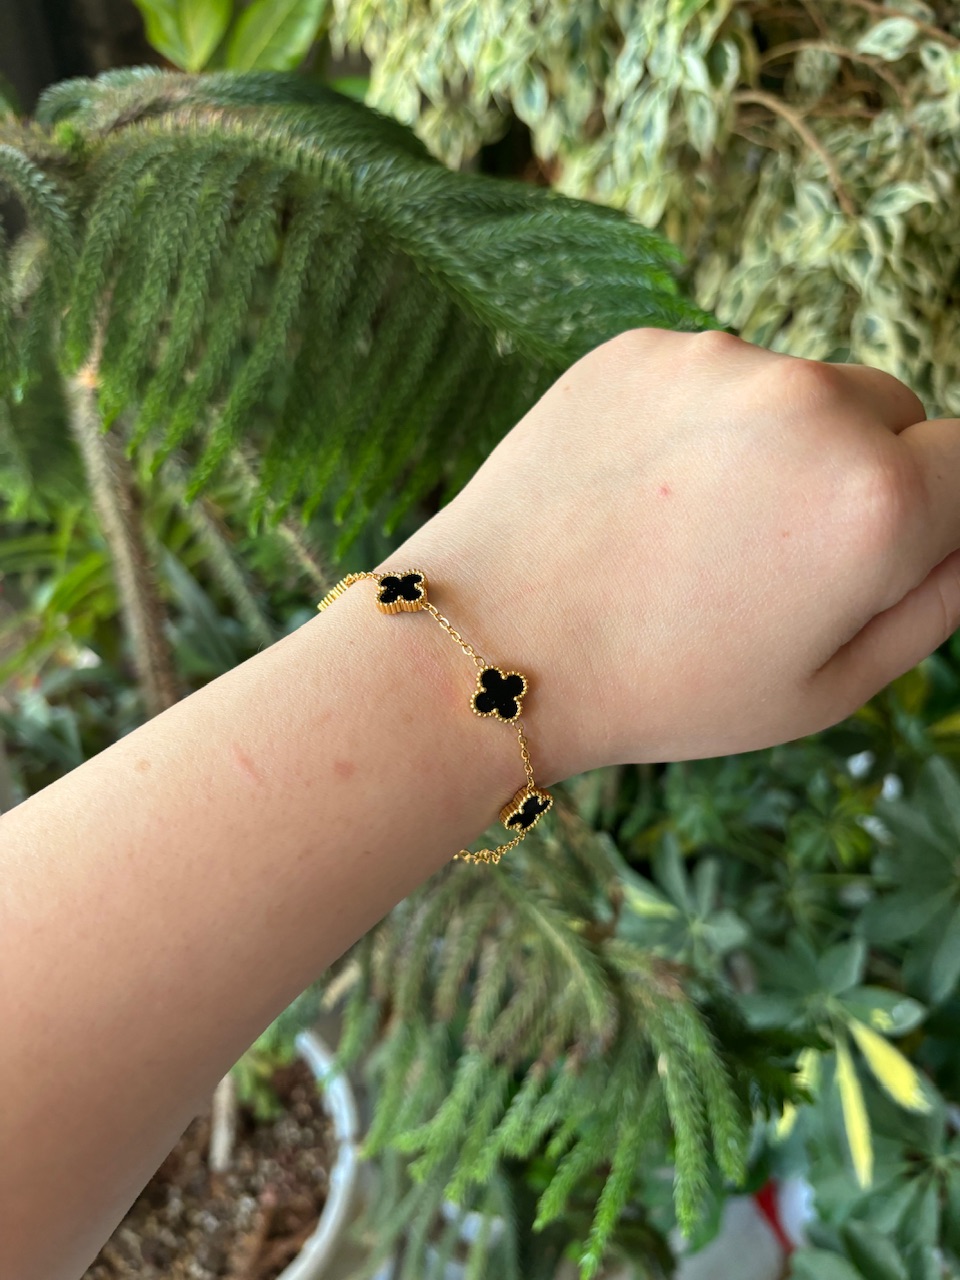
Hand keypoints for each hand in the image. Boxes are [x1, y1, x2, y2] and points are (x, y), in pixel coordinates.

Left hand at [388, 329, 959, 781]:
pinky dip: (697, 422)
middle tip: (769, 555)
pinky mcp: (642, 346)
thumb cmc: (662, 688)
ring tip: (687, 530)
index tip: (875, 551)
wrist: (492, 647)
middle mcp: (810, 405)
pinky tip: (637, 493)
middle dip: (863, 471)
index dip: (936, 512)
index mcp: (877, 502)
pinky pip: (712, 376)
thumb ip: (932, 603)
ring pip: (799, 391)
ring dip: (776, 443)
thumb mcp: (825, 689)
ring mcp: (718, 362)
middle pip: (890, 413)